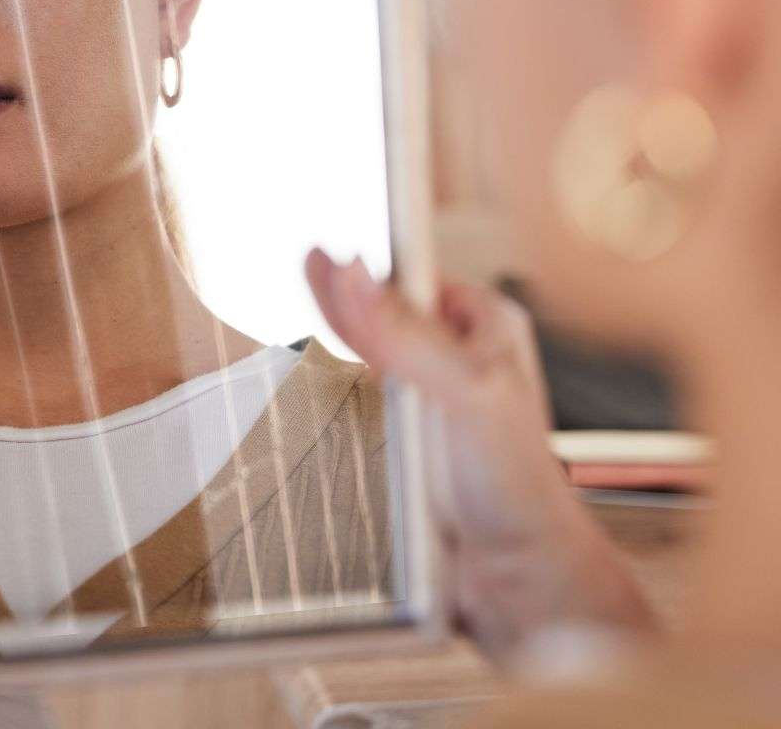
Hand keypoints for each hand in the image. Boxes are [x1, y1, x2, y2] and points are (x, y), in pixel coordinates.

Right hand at [306, 249, 653, 661]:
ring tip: (312, 283)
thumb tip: (353, 274)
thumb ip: (404, 334)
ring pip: (375, 344)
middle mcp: (462, 350)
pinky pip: (369, 386)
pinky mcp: (412, 430)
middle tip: (309, 260)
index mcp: (488, 323)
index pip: (413, 278)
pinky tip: (327, 345)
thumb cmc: (515, 483)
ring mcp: (435, 389)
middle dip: (348, 289)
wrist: (517, 575)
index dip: (370, 267)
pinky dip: (344, 366)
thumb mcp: (462, 392)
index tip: (327, 251)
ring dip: (342, 325)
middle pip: (387, 307)